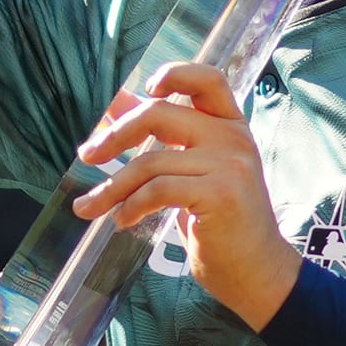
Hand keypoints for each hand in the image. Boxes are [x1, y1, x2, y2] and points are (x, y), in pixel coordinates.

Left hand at [71, 61, 302, 329]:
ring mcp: (230, 165)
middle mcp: (234, 138)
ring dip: (112, 187)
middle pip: (160, 114)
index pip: (209, 79)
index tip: (145, 89)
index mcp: (231, 126)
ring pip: (150, 162)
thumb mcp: (196, 171)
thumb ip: (164, 137)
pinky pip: (158, 191)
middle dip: (115, 135)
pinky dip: (131, 205)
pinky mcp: (220, 194)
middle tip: (88, 156)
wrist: (257, 272)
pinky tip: (123, 220)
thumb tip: (120, 102)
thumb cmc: (222, 222)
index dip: (176, 74)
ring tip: (92, 207)